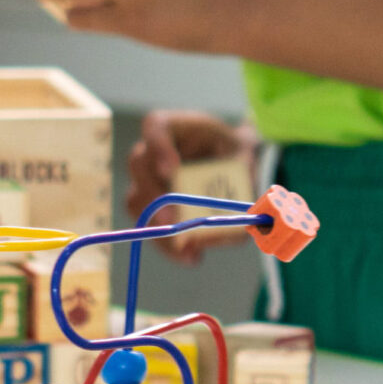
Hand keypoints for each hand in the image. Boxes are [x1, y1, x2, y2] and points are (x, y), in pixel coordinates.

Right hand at [127, 109, 257, 263]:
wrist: (231, 162)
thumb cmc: (233, 152)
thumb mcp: (243, 156)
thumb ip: (244, 177)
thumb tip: (245, 216)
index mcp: (173, 126)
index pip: (155, 126)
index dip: (159, 147)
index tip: (171, 170)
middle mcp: (151, 150)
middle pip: (139, 166)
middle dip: (154, 195)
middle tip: (170, 219)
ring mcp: (146, 178)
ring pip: (137, 201)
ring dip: (158, 227)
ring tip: (184, 248)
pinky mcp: (151, 206)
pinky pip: (150, 225)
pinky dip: (169, 245)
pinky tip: (191, 256)